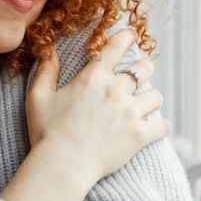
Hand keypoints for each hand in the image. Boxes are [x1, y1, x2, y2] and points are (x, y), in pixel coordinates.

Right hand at [25, 28, 169, 185]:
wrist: (62, 165)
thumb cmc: (47, 132)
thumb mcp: (38, 97)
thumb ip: (46, 71)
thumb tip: (49, 50)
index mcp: (93, 77)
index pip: (116, 46)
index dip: (127, 37)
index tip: (131, 35)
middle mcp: (115, 89)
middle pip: (144, 68)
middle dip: (144, 69)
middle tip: (140, 75)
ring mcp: (130, 112)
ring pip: (155, 96)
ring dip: (151, 98)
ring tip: (145, 104)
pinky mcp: (139, 135)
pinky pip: (162, 126)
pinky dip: (161, 128)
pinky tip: (156, 129)